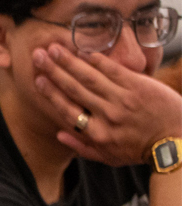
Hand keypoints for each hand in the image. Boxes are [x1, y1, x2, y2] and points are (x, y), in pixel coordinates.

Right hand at [32, 42, 181, 163]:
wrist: (177, 142)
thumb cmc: (143, 150)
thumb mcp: (111, 157)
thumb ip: (83, 147)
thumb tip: (59, 133)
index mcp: (97, 134)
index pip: (67, 110)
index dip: (50, 93)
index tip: (38, 80)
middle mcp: (107, 116)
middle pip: (74, 89)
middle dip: (54, 70)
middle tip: (38, 55)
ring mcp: (123, 100)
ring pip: (89, 78)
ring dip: (69, 61)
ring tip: (55, 48)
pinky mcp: (139, 87)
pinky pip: (113, 71)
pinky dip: (97, 60)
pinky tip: (83, 51)